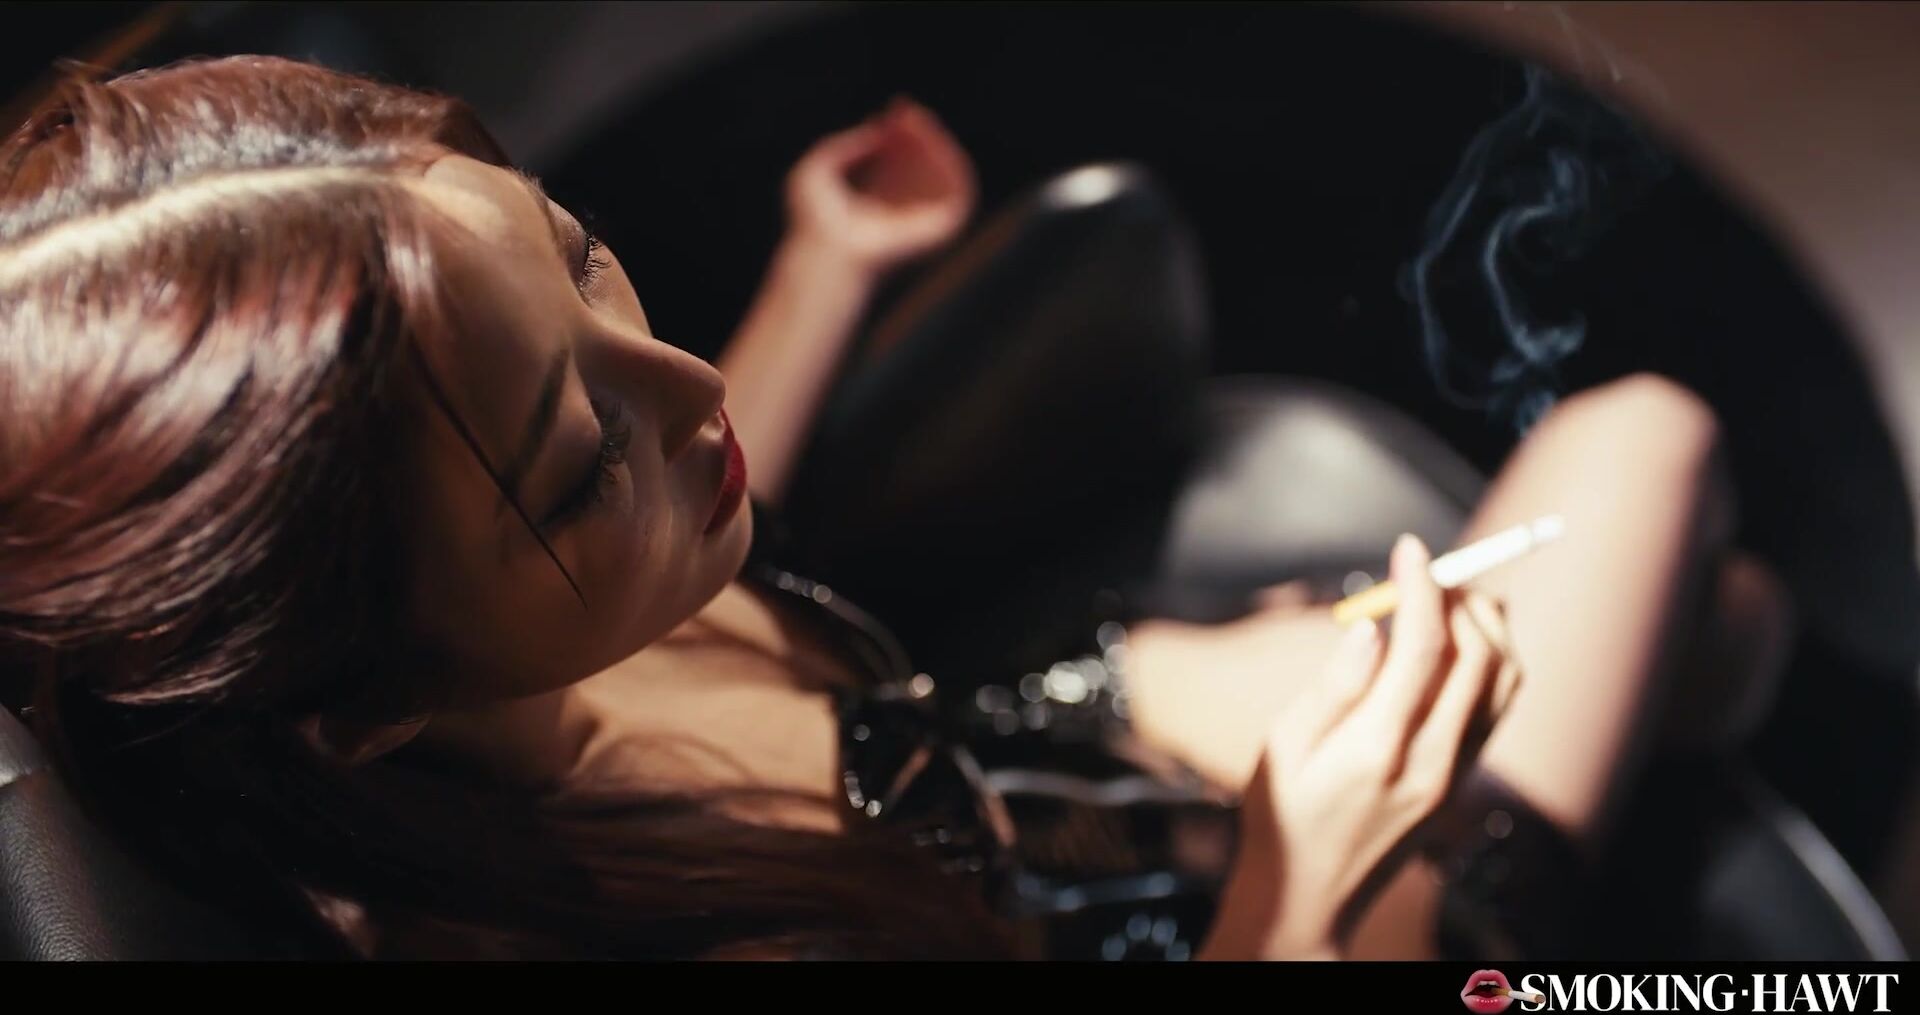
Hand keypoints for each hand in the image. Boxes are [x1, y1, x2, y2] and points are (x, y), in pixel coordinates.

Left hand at [784, 97, 976, 278]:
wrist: (832, 246)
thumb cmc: (815, 219)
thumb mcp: (816, 170)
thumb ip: (846, 145)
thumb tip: (879, 131)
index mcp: (878, 206)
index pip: (900, 165)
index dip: (901, 135)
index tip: (896, 110)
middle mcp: (904, 214)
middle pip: (923, 167)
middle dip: (919, 135)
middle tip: (908, 112)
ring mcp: (924, 223)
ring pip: (944, 175)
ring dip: (936, 144)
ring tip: (918, 123)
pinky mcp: (942, 228)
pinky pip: (959, 190)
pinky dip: (951, 163)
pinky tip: (934, 143)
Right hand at [1201, 535, 1521, 959]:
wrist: (1309, 899)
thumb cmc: (1280, 818)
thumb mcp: (1282, 746)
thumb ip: (1333, 684)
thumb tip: (1370, 626)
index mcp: (1378, 748)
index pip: (1422, 646)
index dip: (1420, 586)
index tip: (1407, 548)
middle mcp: (1431, 761)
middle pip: (1480, 657)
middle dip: (1460, 597)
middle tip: (1426, 570)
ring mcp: (1454, 775)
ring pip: (1505, 681)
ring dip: (1489, 627)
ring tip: (1451, 596)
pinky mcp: (1460, 782)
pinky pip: (1496, 707)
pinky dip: (1491, 661)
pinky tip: (1458, 643)